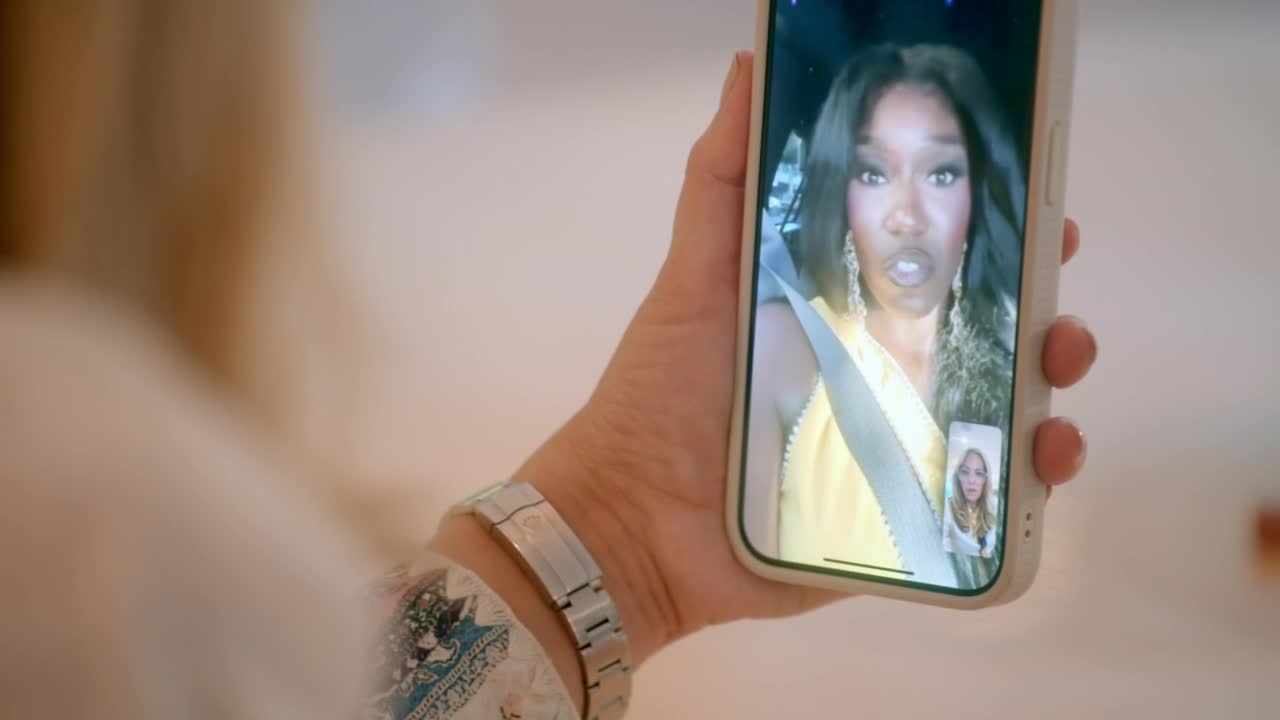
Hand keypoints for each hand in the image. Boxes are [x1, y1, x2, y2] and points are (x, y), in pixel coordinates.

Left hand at [519, 52, 1096, 664]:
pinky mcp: (902, 526)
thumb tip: (749, 68)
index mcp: (841, 318)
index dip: (995, 239)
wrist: (633, 526)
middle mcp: (879, 380)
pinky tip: (1042, 460)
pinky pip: (985, 505)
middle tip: (1054, 298)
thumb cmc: (662, 398)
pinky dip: (1030, 483)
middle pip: (986, 340)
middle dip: (1040, 312)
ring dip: (1049, 390)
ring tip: (1057, 372)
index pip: (939, 270)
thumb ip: (723, 181)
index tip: (1035, 210)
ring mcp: (895, 453)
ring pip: (1000, 416)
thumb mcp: (695, 278)